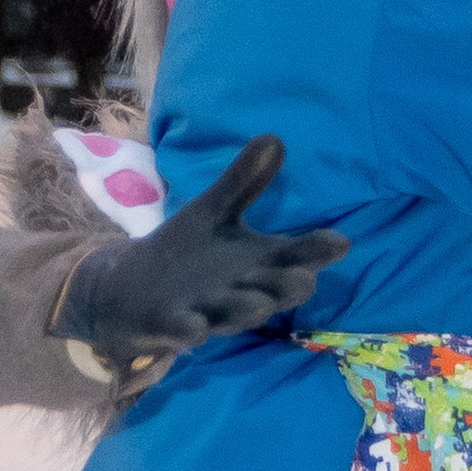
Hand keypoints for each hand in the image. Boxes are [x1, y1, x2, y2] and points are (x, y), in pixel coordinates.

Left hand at [49, 136, 346, 369]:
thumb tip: (274, 137)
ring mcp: (209, 312)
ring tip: (258, 301)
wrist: (131, 292)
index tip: (340, 242)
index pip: (298, 256)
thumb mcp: (214, 212)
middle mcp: (242, 290)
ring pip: (237, 316)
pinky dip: (190, 330)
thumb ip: (244, 182)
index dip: (319, 252)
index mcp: (258, 262)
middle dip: (288, 287)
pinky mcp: (174, 327)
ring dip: (246, 308)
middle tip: (302, 277)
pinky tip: (193, 326)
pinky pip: (186, 332)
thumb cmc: (186, 254)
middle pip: (277, 293)